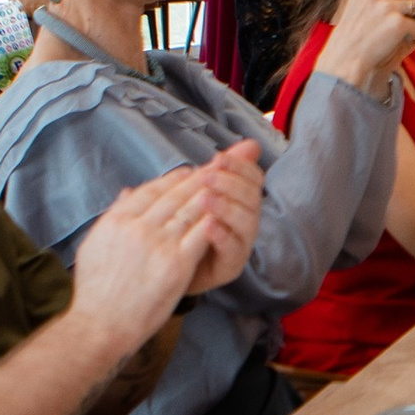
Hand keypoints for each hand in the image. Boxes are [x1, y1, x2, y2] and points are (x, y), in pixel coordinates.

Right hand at [70, 170, 219, 355]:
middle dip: (197, 179)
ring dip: (210, 194)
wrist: (100, 323)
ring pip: (190, 210)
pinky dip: (213, 220)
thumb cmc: (95, 290)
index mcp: (116, 220)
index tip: (188, 172)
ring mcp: (158, 243)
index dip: (172, 179)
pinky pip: (200, 234)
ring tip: (225, 183)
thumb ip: (114, 215)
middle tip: (216, 167)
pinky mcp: (177, 263)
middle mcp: (137, 226)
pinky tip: (225, 211)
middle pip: (173, 196)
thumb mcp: (95, 243)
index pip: (149, 190)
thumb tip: (127, 191)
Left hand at [184, 140, 264, 294]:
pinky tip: (206, 224)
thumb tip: (251, 144)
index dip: (240, 166)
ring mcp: (239, 246)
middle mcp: (245, 223)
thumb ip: (218, 171)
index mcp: (240, 202)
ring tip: (206, 198)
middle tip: (207, 176)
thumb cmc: (180, 229)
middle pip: (252, 199)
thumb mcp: (195, 194)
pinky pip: (233, 250)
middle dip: (231, 184)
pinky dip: (222, 235)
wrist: (161, 271)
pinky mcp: (229, 267)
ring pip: (246, 223)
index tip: (218, 158)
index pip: (253, 179)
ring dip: (227, 207)